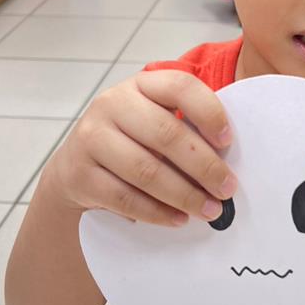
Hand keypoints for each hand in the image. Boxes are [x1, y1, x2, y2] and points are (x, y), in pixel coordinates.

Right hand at [47, 70, 236, 225]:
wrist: (76, 166)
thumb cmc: (132, 141)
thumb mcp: (155, 121)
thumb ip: (187, 129)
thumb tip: (227, 165)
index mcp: (141, 85)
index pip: (179, 86)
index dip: (209, 112)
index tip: (228, 141)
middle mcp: (111, 104)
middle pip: (166, 134)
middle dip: (204, 166)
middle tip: (227, 189)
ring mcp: (91, 137)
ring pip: (146, 170)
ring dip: (184, 195)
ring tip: (210, 210)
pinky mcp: (79, 174)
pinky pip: (125, 197)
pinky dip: (156, 212)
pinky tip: (178, 219)